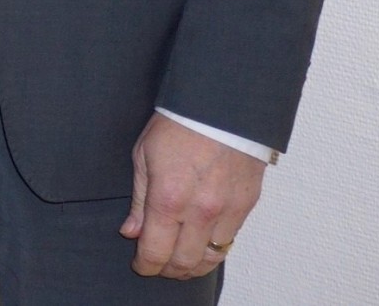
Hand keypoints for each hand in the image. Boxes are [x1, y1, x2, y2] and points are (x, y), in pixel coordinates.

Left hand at [121, 113, 265, 278]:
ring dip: (193, 266)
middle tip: (157, 266)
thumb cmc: (177, 125)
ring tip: (179, 263)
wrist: (220, 106)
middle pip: (184, 263)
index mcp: (168, 198)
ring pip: (211, 259)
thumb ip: (139, 201)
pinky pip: (230, 241)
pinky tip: (202, 245)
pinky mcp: (246, 206)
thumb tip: (131, 232)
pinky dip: (214, 250)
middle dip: (167, 270)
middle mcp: (200, 212)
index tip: (139, 265)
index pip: (155, 252)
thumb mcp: (143, 156)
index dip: (145, 266)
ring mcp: (227, 211)